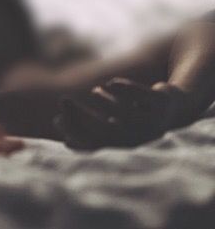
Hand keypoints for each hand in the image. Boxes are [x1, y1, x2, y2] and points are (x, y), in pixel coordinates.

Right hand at [54, 78, 185, 149]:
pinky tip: (109, 83)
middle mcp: (139, 137)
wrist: (171, 105)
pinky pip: (143, 96)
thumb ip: (86, 123)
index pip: (95, 144)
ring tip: (95, 90)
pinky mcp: (163, 103)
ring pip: (125, 113)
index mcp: (124, 145)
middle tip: (63, 99)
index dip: (75, 133)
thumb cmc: (131, 115)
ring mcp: (153, 121)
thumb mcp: (108, 121)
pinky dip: (125, 89)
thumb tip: (56, 120)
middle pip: (106, 129)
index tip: (57, 119)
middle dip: (81, 114)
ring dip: (104, 101)